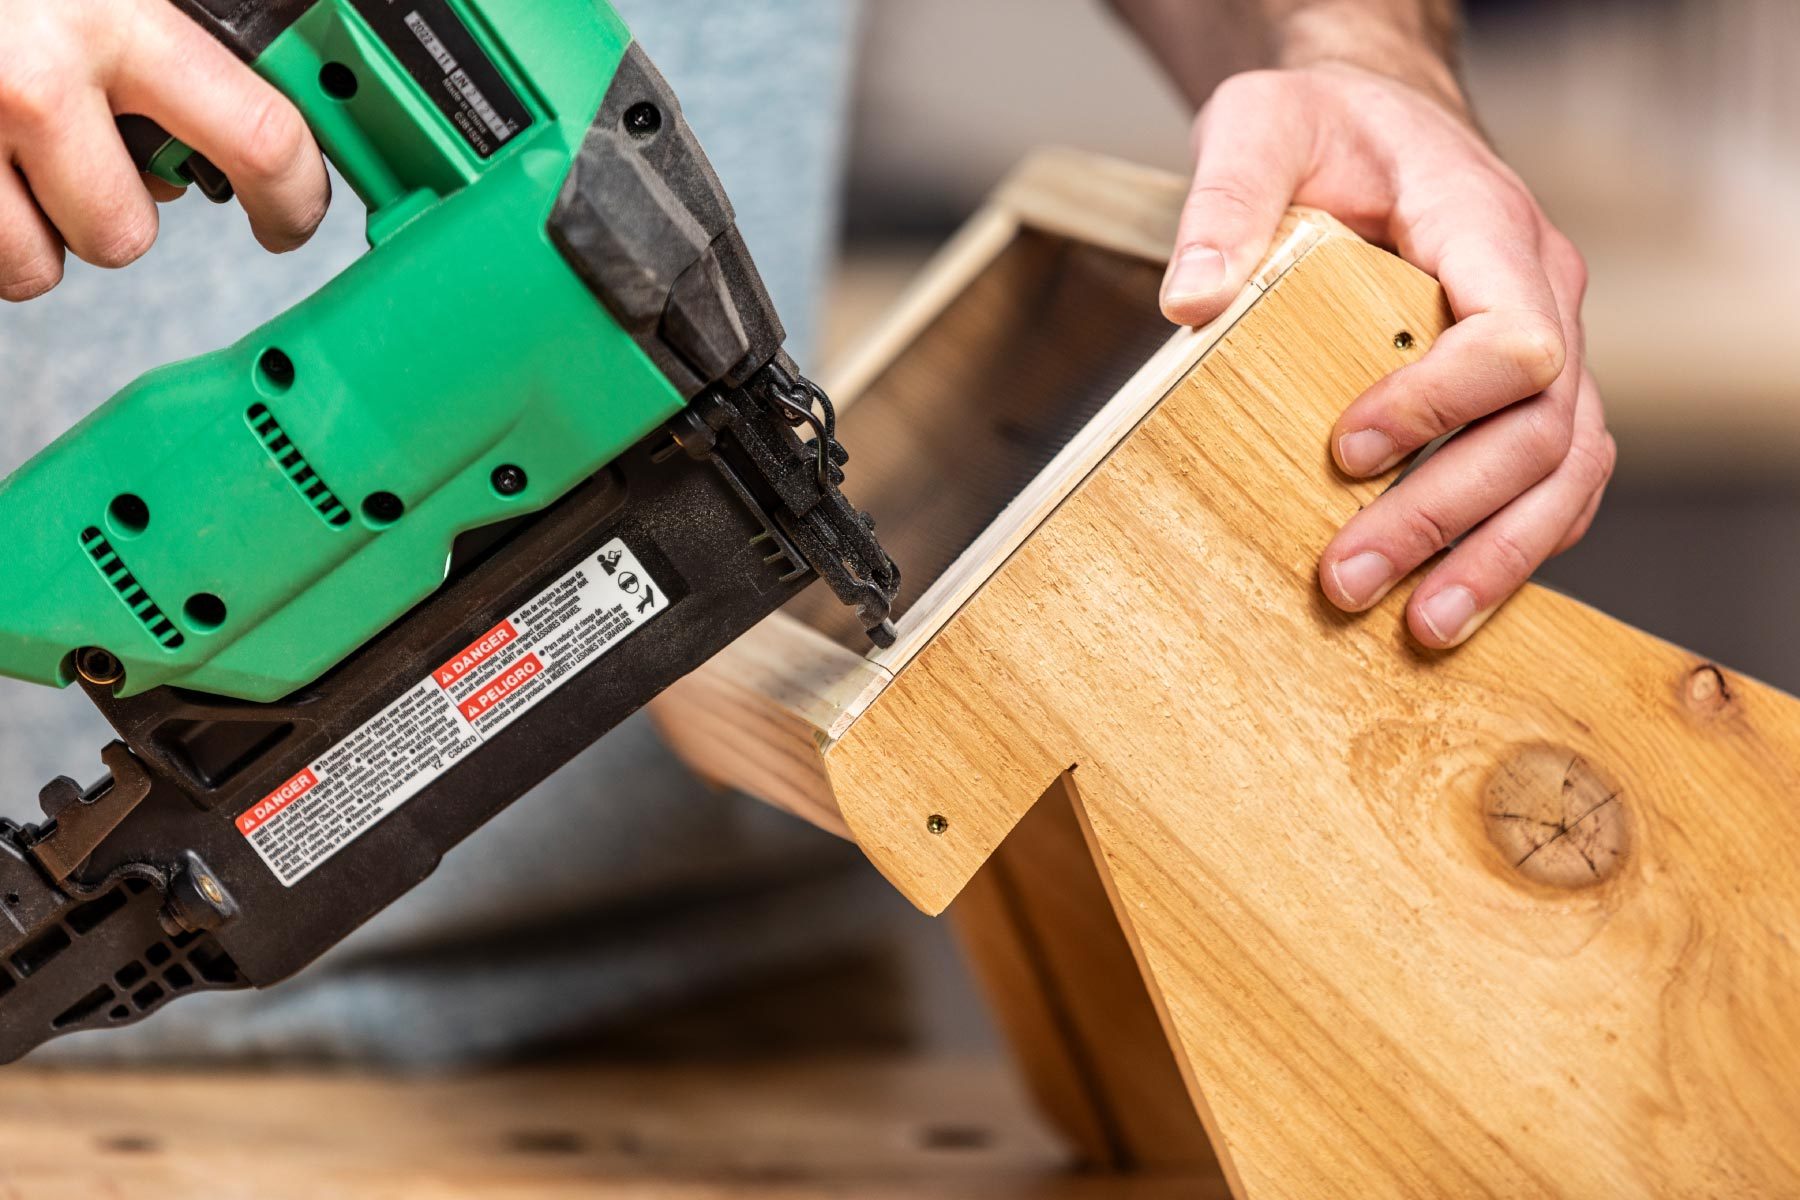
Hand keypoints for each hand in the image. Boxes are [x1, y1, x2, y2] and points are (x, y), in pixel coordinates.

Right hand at [0, 0, 329, 299]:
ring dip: (48, 221)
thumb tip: (242, 87)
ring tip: (20, 146)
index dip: (293, 197)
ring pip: (52, 261)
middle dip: (127, 213)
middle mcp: (40, 78)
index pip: (258, 137)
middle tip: (106, 164)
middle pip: (133, 233)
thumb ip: (171, 31)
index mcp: (112, 13)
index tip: (292, 217)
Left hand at [1161, 63, 1611, 648]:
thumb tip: (1190, 299)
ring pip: (1564, 471)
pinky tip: (1448, 605)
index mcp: (1486, 225)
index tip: (1346, 448)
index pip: (1514, 332)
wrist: (1375, 124)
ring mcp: (1548, 350)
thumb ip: (1226, 200)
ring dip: (1496, 558)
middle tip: (1349, 579)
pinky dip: (1508, 549)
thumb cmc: (1326, 126)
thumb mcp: (1260, 124)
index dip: (1441, 402)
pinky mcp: (1524, 398)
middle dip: (1448, 514)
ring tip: (1421, 629)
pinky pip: (1550, 484)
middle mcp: (1541, 292)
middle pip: (1540, 426)